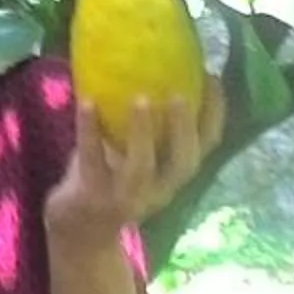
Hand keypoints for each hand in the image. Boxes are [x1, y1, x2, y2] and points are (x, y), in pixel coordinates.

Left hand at [44, 77, 220, 243]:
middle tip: (180, 93)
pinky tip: (86, 102)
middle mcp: (159, 190)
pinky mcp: (93, 197)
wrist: (79, 231)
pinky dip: (90, 130)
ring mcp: (126, 197)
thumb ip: (148, 125)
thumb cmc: (112, 178)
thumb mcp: (136, 155)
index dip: (215, 115)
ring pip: (141, 168)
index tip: (212, 77)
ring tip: (140, 99)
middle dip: (185, 128)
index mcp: (174, 175)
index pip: (206, 147)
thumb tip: (149, 62)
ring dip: (142, 133)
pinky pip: (93, 161)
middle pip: (183, 163)